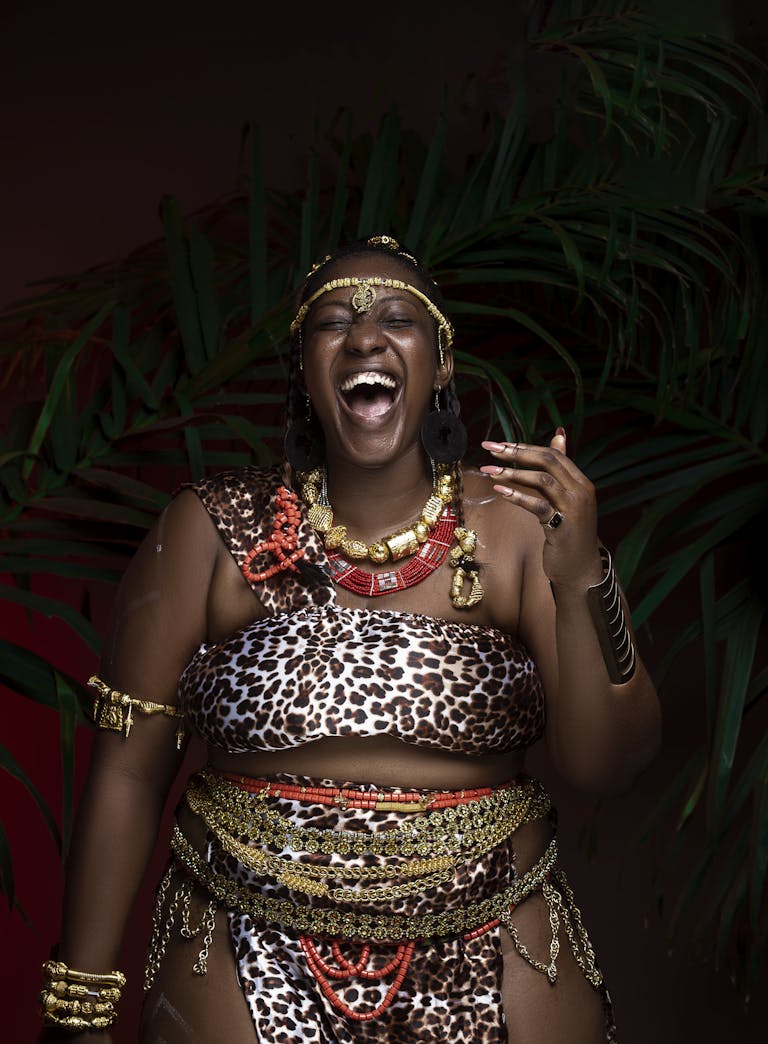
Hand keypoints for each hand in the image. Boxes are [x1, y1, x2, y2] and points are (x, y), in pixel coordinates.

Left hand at [480, 429, 602, 588]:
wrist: (581, 569)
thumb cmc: (569, 532)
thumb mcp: (566, 498)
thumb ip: (560, 470)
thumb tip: (559, 433)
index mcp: (581, 482)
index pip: (553, 454)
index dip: (525, 447)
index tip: (500, 445)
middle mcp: (581, 491)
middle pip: (548, 461)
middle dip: (516, 452)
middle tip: (490, 448)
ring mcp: (573, 508)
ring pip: (543, 480)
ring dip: (512, 473)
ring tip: (488, 470)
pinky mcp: (562, 526)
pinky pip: (538, 505)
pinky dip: (518, 496)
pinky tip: (499, 491)